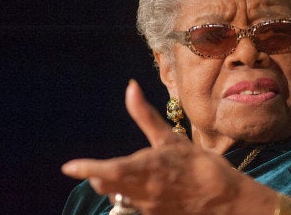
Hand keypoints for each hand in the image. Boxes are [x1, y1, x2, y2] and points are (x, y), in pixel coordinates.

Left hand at [61, 80, 275, 213]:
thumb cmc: (197, 164)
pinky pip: (133, 206)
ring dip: (117, 186)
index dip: (86, 169)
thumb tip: (130, 87)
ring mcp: (145, 207)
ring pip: (117, 197)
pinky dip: (133, 195)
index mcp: (145, 168)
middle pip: (104, 186)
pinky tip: (153, 188)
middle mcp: (141, 191)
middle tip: (103, 167)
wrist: (222, 199)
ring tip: (137, 176)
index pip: (107, 171)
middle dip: (99, 175)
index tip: (68, 167)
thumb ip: (144, 115)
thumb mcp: (170, 138)